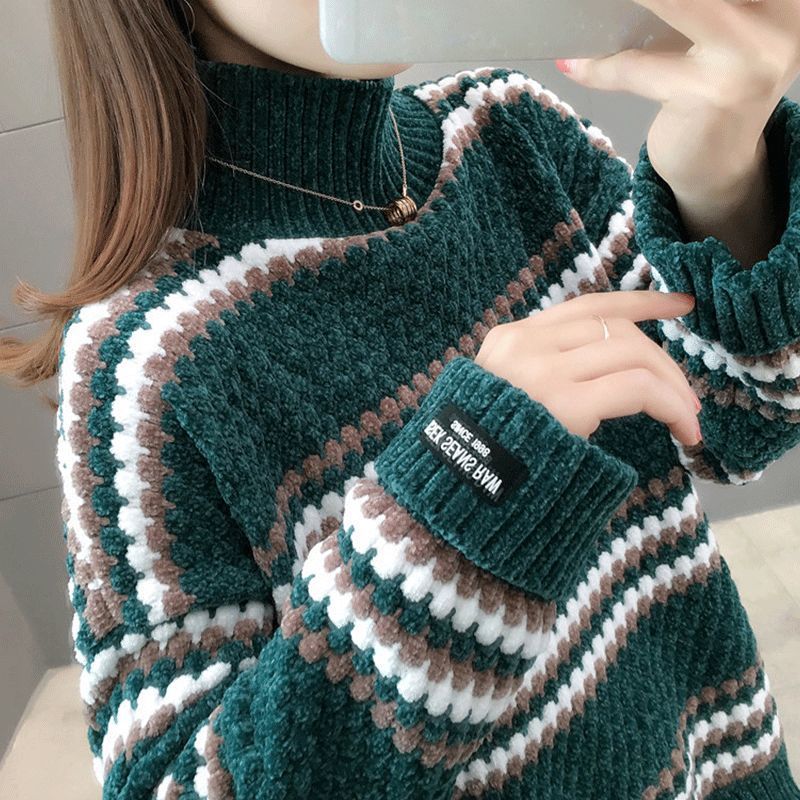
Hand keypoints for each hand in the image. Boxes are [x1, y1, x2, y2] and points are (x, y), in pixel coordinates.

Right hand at [474, 291, 701, 445]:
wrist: (450, 485)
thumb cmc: (480, 452)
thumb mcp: (502, 396)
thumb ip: (539, 374)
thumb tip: (598, 376)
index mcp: (510, 338)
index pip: (587, 306)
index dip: (641, 301)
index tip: (680, 304)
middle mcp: (525, 344)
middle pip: (616, 327)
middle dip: (663, 358)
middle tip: (686, 395)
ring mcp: (543, 371)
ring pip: (633, 351)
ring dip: (672, 384)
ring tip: (688, 417)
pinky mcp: (564, 402)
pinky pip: (637, 387)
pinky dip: (671, 404)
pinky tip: (684, 429)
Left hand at [554, 0, 799, 199]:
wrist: (720, 164)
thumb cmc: (714, 82)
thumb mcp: (721, 24)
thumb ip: (691, 5)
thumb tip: (623, 2)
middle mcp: (782, 13)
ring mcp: (752, 54)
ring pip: (674, 0)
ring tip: (579, 5)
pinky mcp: (711, 94)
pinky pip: (639, 67)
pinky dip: (602, 66)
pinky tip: (575, 61)